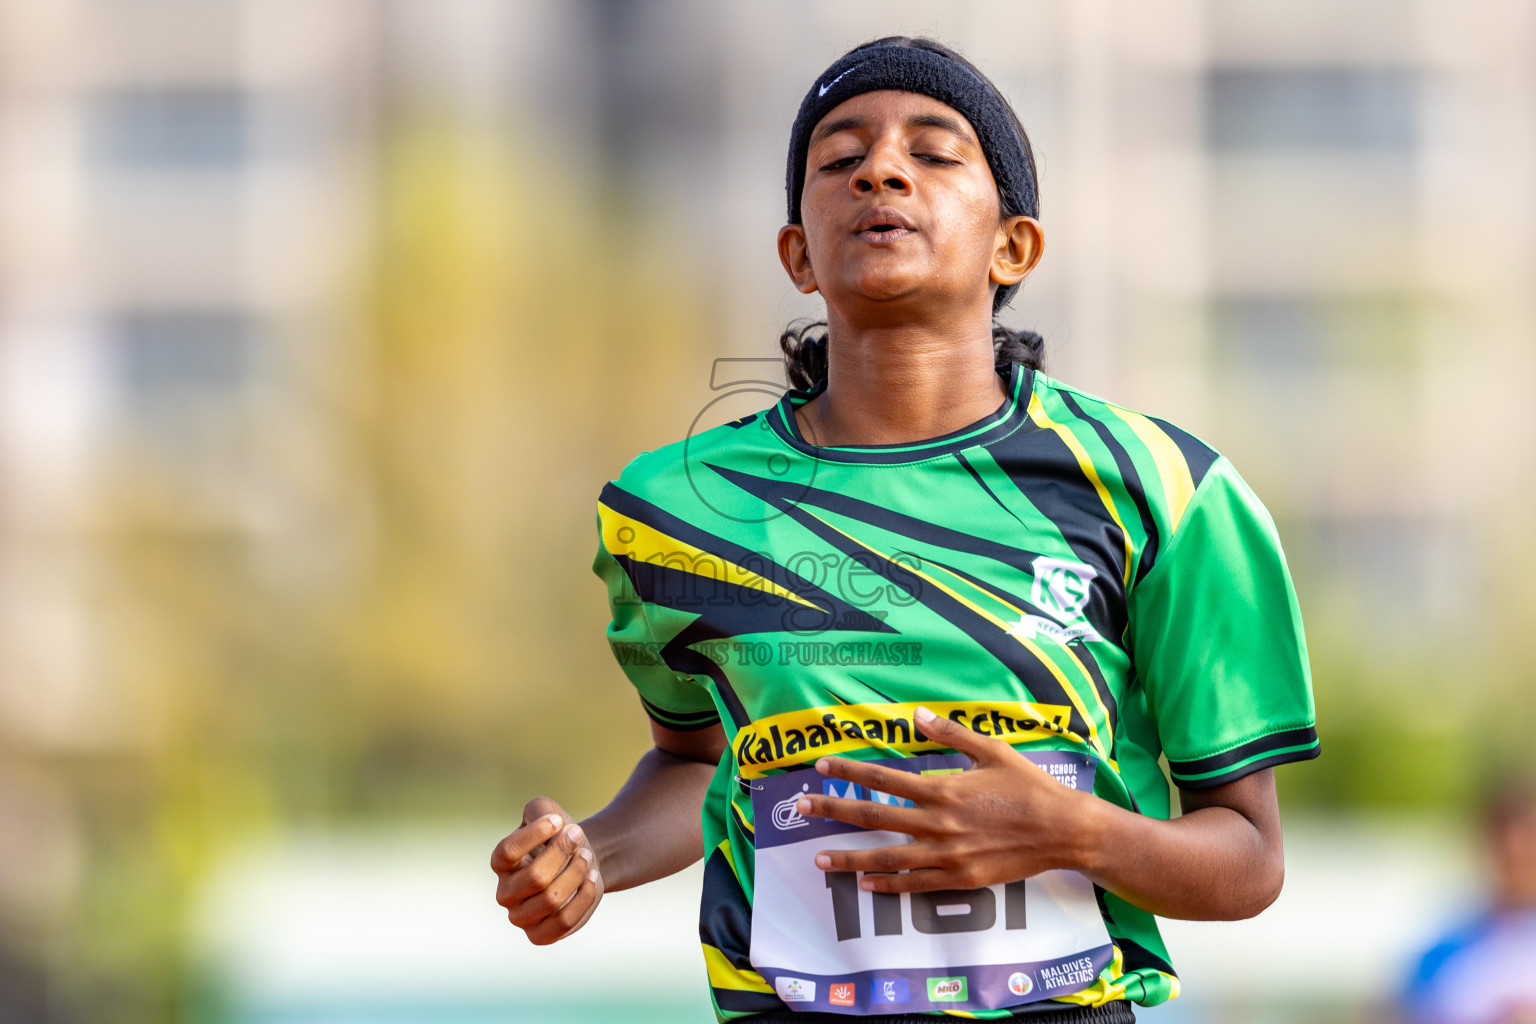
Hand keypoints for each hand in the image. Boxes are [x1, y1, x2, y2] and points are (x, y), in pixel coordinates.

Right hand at [491, 797, 603, 943]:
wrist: (582, 860)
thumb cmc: (560, 836)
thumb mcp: (548, 812)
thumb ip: (540, 811)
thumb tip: (550, 829)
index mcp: (501, 864)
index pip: (507, 852)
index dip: (534, 835)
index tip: (558, 821)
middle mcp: (505, 893)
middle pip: (535, 877)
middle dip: (563, 853)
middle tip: (578, 836)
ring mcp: (521, 917)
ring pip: (552, 899)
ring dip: (576, 873)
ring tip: (587, 856)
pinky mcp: (540, 935)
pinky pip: (563, 921)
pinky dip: (583, 897)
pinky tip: (592, 878)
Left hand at [795, 706, 1094, 892]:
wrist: (1063, 831)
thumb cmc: (1029, 787)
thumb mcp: (992, 750)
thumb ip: (951, 733)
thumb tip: (917, 714)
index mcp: (943, 789)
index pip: (884, 779)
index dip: (849, 772)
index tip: (821, 767)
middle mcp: (938, 824)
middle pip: (874, 817)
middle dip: (834, 811)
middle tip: (801, 809)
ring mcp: (947, 855)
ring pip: (886, 858)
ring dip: (849, 858)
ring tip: (819, 859)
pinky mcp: (960, 880)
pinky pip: (915, 885)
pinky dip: (887, 885)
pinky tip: (865, 883)